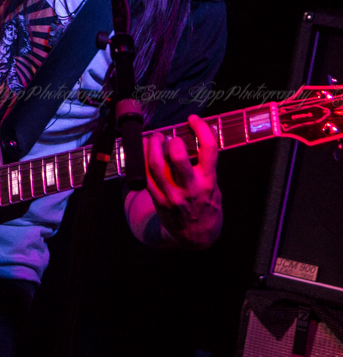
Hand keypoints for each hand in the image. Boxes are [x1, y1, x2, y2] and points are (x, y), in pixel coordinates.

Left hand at [126, 114, 221, 249]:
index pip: (208, 150)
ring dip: (152, 146)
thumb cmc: (207, 206)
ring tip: (155, 138)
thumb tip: (200, 134)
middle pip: (178, 157)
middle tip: (169, 136)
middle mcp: (190, 188)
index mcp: (208, 182)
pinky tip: (143, 150)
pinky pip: (146, 177)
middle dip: (172, 140)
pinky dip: (142, 160)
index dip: (201, 129)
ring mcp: (172, 195)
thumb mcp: (215, 186)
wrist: (197, 237)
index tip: (193, 119)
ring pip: (156, 166)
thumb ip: (206, 165)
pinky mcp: (158, 200)